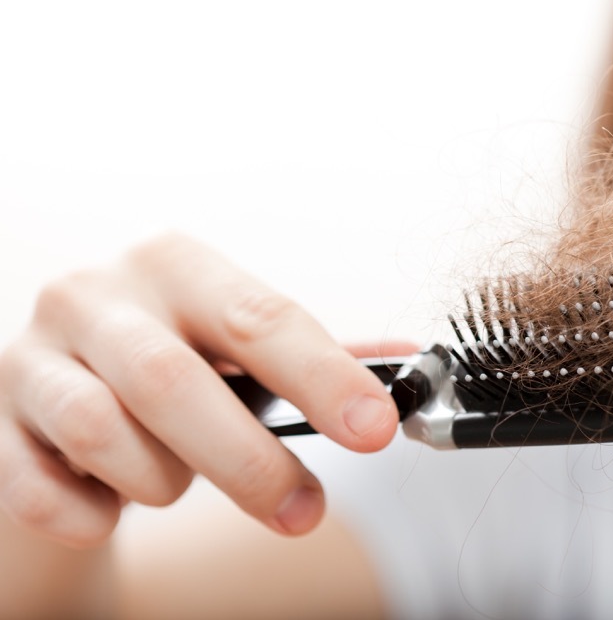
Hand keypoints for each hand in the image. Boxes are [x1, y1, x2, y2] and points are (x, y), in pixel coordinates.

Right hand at [0, 233, 405, 547]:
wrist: (54, 397)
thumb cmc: (172, 364)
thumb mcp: (238, 346)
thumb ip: (318, 355)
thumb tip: (411, 364)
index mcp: (175, 264)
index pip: (260, 317)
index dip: (323, 377)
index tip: (377, 429)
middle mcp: (96, 295)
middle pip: (177, 382)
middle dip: (250, 461)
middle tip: (303, 512)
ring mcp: (32, 356)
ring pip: (104, 435)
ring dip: (163, 481)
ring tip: (180, 483)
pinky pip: (42, 491)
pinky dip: (91, 513)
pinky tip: (112, 503)